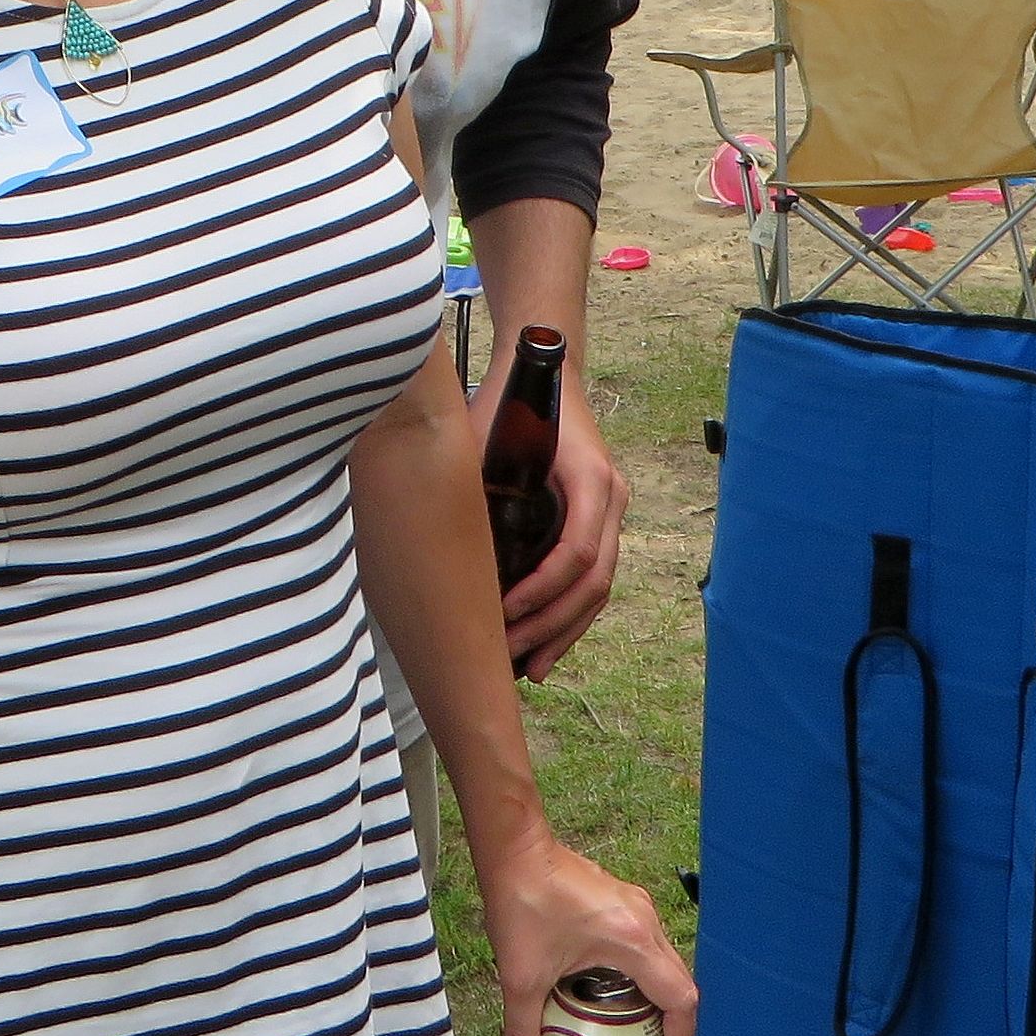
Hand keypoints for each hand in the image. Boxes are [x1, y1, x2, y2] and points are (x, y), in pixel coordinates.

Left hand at [479, 824, 696, 1035]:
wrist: (512, 846)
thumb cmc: (521, 902)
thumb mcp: (522, 977)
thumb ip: (524, 1034)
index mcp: (633, 940)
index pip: (681, 1000)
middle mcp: (646, 921)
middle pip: (679, 985)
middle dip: (671, 1030)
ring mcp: (637, 908)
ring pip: (665, 966)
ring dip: (657, 1003)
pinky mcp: (624, 902)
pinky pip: (647, 948)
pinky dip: (642, 979)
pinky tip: (614, 1000)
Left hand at [494, 378, 627, 682]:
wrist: (539, 366)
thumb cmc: (504, 398)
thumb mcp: (482, 432)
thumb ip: (467, 477)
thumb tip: (424, 534)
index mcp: (590, 477)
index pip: (578, 553)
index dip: (542, 592)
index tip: (503, 615)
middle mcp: (611, 496)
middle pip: (593, 582)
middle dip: (552, 626)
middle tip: (511, 659)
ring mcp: (610, 509)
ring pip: (598, 588)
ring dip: (563, 631)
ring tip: (528, 668)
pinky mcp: (597, 519)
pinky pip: (591, 577)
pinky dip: (568, 613)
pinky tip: (541, 645)